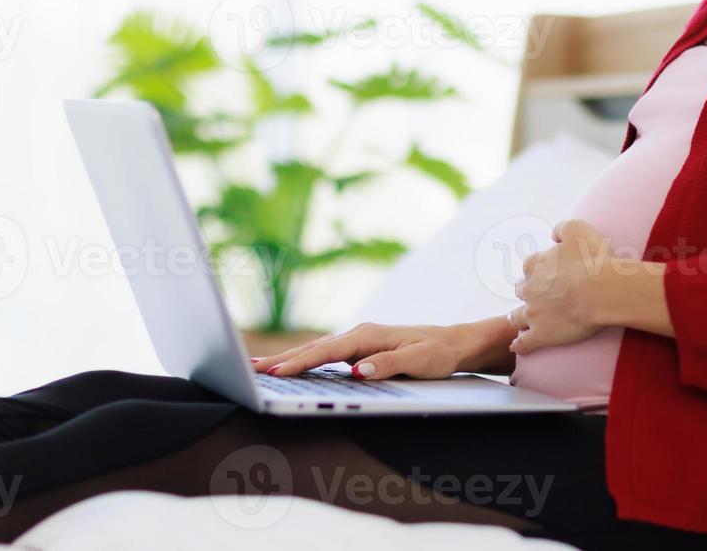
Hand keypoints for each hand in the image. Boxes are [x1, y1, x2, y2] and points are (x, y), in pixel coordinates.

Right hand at [251, 320, 504, 379]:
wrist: (454, 343)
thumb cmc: (438, 353)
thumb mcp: (419, 361)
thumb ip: (389, 365)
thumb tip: (357, 370)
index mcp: (369, 335)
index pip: (328, 351)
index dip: (302, 362)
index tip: (278, 372)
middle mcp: (360, 334)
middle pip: (315, 348)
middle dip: (283, 359)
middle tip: (252, 370)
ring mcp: (358, 341)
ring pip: (317, 350)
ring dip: (289, 359)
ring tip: (259, 368)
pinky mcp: (359, 350)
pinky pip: (325, 356)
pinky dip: (304, 360)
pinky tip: (290, 368)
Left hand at [510, 218, 614, 355]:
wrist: (601, 292)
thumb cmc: (593, 260)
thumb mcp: (578, 230)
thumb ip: (562, 227)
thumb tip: (554, 234)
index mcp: (535, 265)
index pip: (530, 266)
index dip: (538, 270)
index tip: (548, 274)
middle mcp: (529, 289)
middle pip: (521, 291)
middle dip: (527, 292)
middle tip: (537, 297)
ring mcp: (533, 314)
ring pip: (518, 317)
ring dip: (519, 317)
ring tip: (521, 321)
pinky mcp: (541, 335)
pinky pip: (523, 343)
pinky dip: (519, 344)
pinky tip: (517, 346)